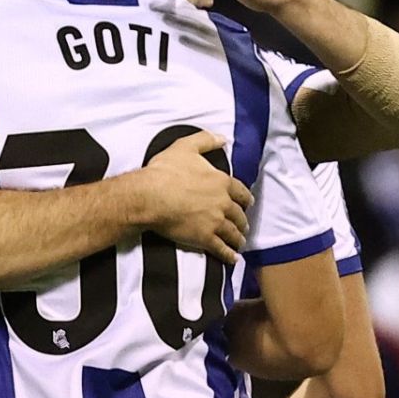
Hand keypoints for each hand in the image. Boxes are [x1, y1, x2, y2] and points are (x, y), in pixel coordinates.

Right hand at [132, 130, 252, 263]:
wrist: (151, 196)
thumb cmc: (165, 171)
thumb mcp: (186, 147)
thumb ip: (206, 140)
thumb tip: (222, 138)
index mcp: (221, 181)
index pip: (241, 192)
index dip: (245, 199)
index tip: (247, 203)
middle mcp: (223, 203)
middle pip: (238, 214)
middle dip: (242, 221)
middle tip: (243, 225)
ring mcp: (215, 222)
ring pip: (233, 233)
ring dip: (238, 238)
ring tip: (239, 242)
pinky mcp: (204, 238)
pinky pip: (221, 249)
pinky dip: (229, 255)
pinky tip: (233, 259)